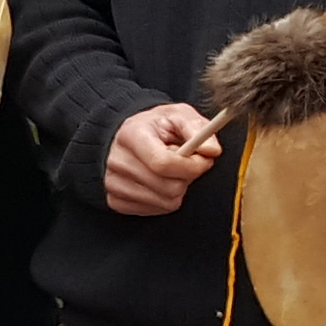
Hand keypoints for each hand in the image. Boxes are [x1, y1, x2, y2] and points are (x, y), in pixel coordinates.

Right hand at [106, 100, 225, 215]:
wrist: (128, 137)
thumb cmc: (156, 127)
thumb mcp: (179, 115)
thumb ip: (197, 128)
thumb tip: (211, 150)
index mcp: (132, 135)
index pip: (162, 163)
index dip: (190, 166)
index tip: (203, 160)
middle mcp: (118, 161)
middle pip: (168, 187)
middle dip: (187, 178)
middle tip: (187, 164)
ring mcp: (114, 184)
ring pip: (166, 202)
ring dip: (178, 189)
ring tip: (171, 171)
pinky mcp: (116, 201)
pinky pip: (156, 211)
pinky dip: (166, 199)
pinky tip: (160, 182)